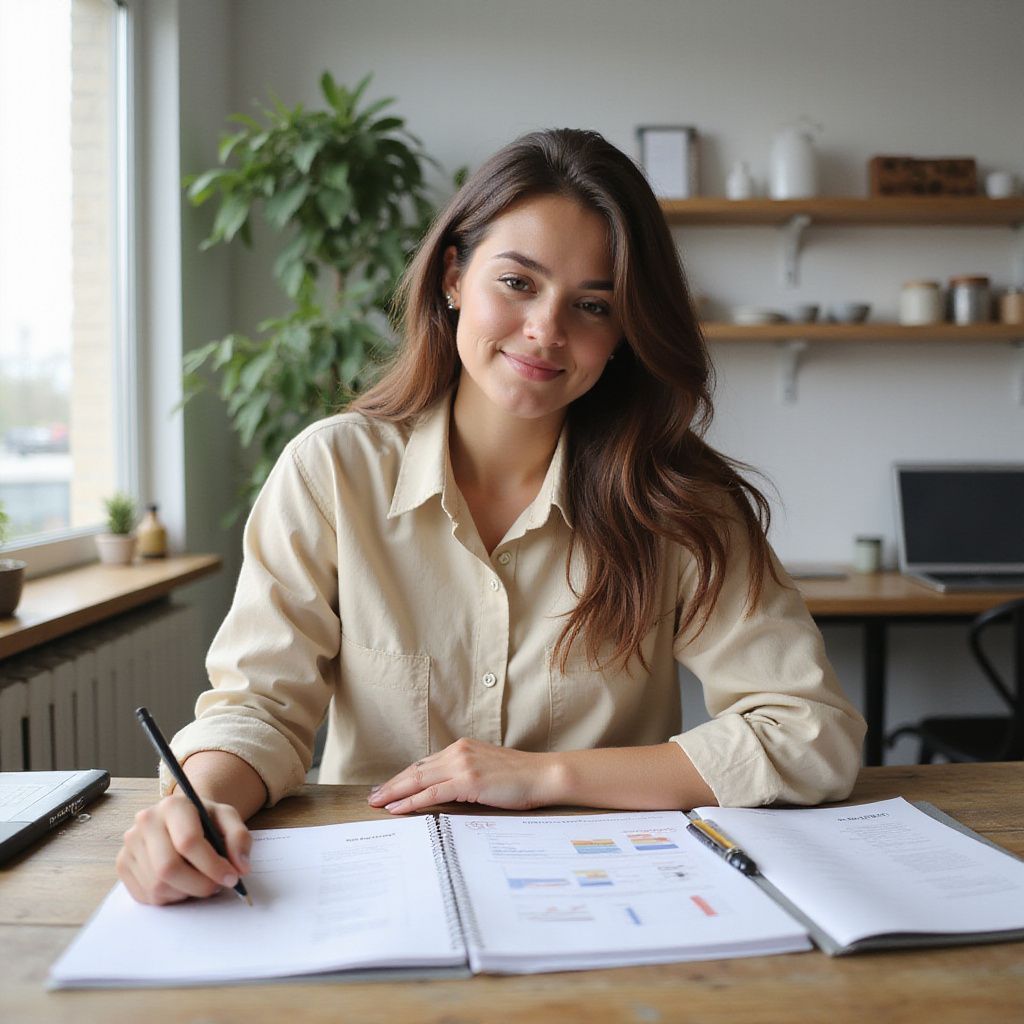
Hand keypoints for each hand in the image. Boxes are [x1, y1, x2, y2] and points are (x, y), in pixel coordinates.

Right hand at [116, 792, 251, 904]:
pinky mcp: (123, 864)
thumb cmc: (206, 819)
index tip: (232, 877)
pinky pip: (146, 895)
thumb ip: (239, 838)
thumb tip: (240, 868)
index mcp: (173, 805)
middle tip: (216, 887)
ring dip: (185, 893)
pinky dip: (170, 897)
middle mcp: (145, 821)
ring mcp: (130, 843)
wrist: (182, 817)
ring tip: (200, 882)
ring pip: (157, 886)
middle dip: (198, 885)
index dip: (212, 866)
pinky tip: (182, 884)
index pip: (188, 842)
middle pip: (168, 868)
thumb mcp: (229, 819)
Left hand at [367, 738, 562, 813]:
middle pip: (415, 769)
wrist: (542, 775)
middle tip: (372, 797)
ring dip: (394, 793)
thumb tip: (444, 790)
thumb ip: (464, 775)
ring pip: (418, 779)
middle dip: (391, 784)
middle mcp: (458, 751)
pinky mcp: (467, 781)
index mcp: (462, 748)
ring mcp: (462, 764)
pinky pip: (431, 793)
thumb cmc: (520, 777)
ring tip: (377, 804)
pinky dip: (411, 801)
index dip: (403, 777)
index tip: (386, 787)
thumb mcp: (486, 770)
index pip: (424, 763)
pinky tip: (397, 809)